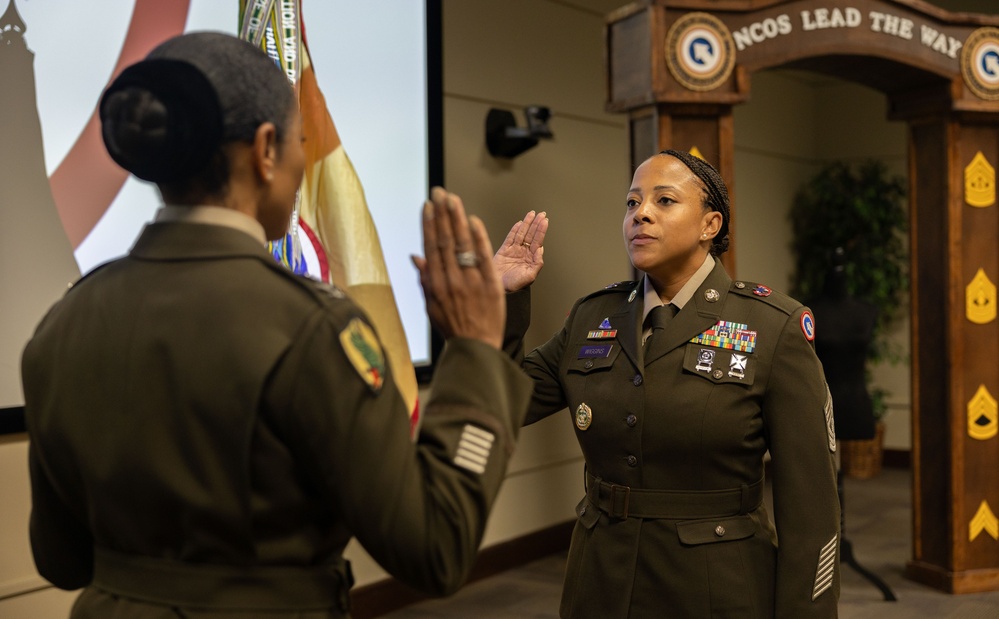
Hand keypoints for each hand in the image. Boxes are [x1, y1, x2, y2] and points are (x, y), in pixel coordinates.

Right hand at [411, 187, 504, 348]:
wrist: (476, 348)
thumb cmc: (452, 328)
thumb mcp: (431, 306)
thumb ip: (425, 279)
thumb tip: (415, 257)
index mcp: (436, 284)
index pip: (431, 247)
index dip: (429, 225)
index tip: (428, 206)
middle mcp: (452, 280)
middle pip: (445, 241)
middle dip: (442, 215)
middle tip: (440, 193)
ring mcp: (471, 282)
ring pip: (463, 245)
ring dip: (457, 220)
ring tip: (453, 200)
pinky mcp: (490, 285)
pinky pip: (484, 258)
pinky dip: (479, 239)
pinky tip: (474, 221)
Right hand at [493, 210, 547, 291]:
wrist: (499, 288)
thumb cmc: (515, 285)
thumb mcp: (530, 276)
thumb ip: (537, 263)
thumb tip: (541, 249)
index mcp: (530, 258)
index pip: (537, 241)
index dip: (541, 230)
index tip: (544, 221)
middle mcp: (523, 253)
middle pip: (531, 235)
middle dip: (536, 224)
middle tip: (541, 214)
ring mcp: (514, 251)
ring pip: (521, 234)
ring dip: (527, 223)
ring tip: (531, 214)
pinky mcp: (504, 250)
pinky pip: (510, 237)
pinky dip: (515, 230)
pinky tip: (519, 223)